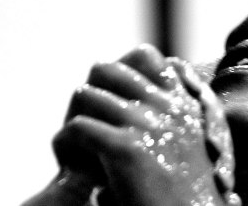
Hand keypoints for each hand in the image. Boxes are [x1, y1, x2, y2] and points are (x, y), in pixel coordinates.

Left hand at [23, 44, 239, 205]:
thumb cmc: (180, 195)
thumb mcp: (181, 145)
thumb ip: (162, 119)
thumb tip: (122, 100)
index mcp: (182, 103)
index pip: (144, 55)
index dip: (117, 74)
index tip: (107, 106)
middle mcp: (167, 106)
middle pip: (106, 70)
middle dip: (89, 95)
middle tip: (86, 126)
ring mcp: (147, 124)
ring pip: (86, 94)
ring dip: (73, 120)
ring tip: (77, 149)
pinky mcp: (127, 149)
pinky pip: (76, 128)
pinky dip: (65, 146)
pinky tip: (72, 166)